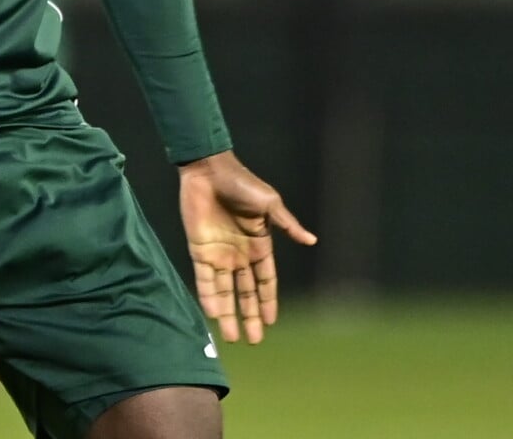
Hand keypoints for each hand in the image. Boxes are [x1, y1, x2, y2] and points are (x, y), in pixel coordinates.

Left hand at [178, 151, 316, 345]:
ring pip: (225, 291)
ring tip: (231, 337)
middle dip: (249, 316)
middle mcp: (240, 254)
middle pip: (246, 292)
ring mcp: (219, 254)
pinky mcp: (199, 250)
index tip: (271, 322)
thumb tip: (312, 241)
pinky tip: (212, 314)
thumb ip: (286, 225)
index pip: (265, 280)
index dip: (268, 300)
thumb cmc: (242, 183)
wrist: (209, 170)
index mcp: (259, 244)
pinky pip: (203, 279)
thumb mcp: (269, 204)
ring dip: (228, 313)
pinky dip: (207, 296)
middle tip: (254, 341)